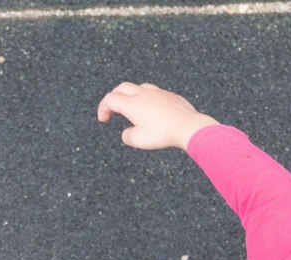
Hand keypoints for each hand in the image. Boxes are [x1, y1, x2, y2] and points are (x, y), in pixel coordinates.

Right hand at [96, 82, 219, 150]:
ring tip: (133, 107)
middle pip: (122, 88)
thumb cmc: (162, 134)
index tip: (103, 119)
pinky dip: (149, 100)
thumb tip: (128, 132)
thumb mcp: (138, 140)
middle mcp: (143, 94)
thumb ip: (127, 136)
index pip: (110, 99)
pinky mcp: (171, 96)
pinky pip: (156, 93)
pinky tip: (153, 110)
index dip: (103, 108)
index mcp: (131, 103)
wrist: (188, 127)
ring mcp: (158, 93)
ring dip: (132, 95)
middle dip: (114, 97)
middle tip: (112, 108)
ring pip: (140, 87)